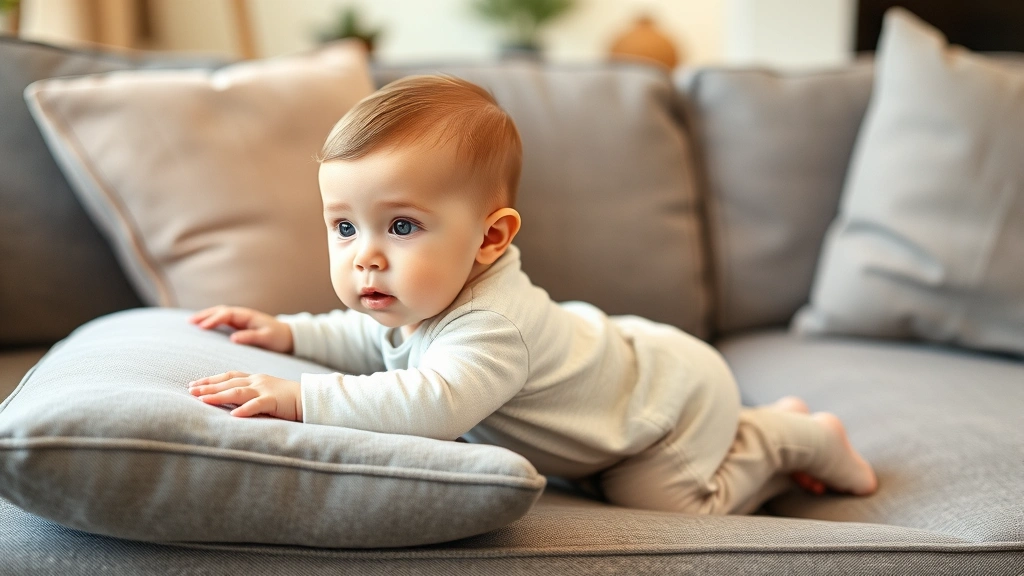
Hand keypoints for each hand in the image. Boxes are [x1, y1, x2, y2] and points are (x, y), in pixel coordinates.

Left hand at [188, 371, 302, 420]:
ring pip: (237, 391)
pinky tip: (233, 415)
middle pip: (228, 382)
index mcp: (255, 378)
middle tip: (190, 390)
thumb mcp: (265, 392)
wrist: (310, 397)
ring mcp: (265, 390)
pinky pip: (257, 405)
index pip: (228, 376)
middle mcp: (257, 381)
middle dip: (208, 386)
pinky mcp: (274, 401)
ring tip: (202, 400)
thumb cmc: (287, 398)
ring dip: (218, 395)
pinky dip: (245, 409)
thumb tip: (230, 404)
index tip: (194, 384)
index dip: (211, 379)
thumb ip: (250, 395)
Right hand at [190, 305, 293, 353]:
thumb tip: (233, 338)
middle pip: (220, 311)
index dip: (214, 319)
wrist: (288, 335)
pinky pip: (222, 320)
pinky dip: (211, 320)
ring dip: (206, 316)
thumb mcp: (266, 338)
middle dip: (205, 315)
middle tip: (189, 322)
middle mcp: (243, 315)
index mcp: (248, 316)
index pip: (227, 314)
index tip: (202, 326)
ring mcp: (240, 319)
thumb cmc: (278, 337)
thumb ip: (251, 337)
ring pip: (220, 314)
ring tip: (190, 322)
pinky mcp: (239, 324)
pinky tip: (201, 325)